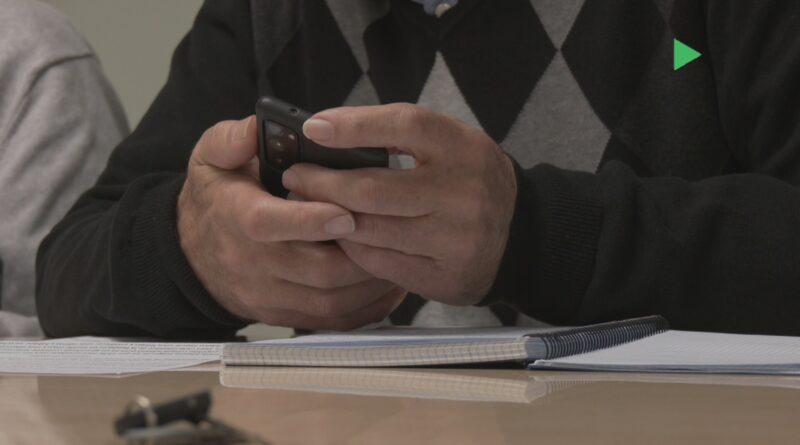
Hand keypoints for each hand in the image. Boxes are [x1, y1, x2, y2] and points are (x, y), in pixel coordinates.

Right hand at [178, 116, 405, 329]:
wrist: (193, 255)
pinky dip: (368, 307)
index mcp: (235, 217)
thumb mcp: (212, 157)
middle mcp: (251, 263)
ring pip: (331, 300)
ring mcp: (269, 296)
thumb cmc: (217, 197)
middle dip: (360, 254)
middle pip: (315, 270)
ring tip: (402, 253)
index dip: (310, 221)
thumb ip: (233, 138)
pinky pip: (334, 321)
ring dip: (372, 281)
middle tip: (395, 231)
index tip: (347, 213)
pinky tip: (391, 284)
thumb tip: (257, 127)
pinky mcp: (286, 316)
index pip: (269, 225)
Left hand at [282, 104, 516, 305]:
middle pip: (375, 188)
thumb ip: (404, 138)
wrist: (522, 235)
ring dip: (331, 219)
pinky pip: (380, 263)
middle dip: (323, 184)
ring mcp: (455, 239)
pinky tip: (339, 237)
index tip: (314, 128)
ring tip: (308, 207)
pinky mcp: (444, 275)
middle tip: (295, 177)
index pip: (405, 126)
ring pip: (372, 231)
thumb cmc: (471, 180)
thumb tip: (332, 133)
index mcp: (463, 149)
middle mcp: (463, 194)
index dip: (355, 125)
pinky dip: (352, 249)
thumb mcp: (453, 145)